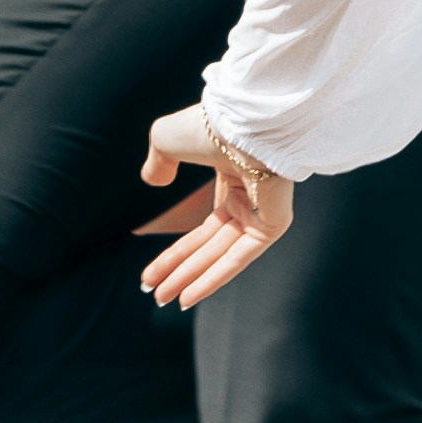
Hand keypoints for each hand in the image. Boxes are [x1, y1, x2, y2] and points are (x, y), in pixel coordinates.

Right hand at [137, 115, 294, 306]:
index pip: (201, 231)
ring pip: (220, 257)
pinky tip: (187, 296)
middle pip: (209, 249)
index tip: (149, 276)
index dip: (174, 255)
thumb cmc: (208, 125)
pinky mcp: (272, 225)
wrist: (238, 122)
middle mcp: (249, 202)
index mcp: (231, 181)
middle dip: (179, 274)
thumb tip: (153, 181)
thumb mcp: (168, 140)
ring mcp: (262, 215)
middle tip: (154, 296)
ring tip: (161, 299)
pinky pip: (238, 259)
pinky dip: (212, 279)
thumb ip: (158, 161)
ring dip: (190, 279)